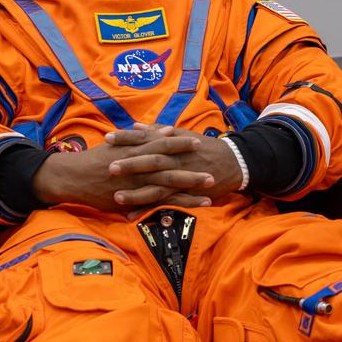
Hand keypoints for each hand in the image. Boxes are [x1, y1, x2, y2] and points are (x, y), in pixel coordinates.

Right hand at [29, 125, 230, 212]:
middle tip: (214, 168)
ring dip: (189, 189)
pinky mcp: (131, 199)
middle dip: (192, 168)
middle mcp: (136, 166)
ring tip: (210, 191)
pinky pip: (155, 204)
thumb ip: (135, 138)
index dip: (180, 143)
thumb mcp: (115, 144)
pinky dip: (173, 206)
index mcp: (133, 150)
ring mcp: (134, 184)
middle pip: (169, 166)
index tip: (198, 141)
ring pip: (167, 187)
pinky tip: (188, 209)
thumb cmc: (94, 159)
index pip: (161, 144)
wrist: (73, 176)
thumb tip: (150, 128)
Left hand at [102, 124, 244, 206]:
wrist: (233, 162)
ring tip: (116, 197)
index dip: (126, 138)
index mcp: (171, 143)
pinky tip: (132, 216)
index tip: (107, 137)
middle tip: (109, 167)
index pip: (145, 138)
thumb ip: (157, 131)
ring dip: (136, 193)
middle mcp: (175, 160)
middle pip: (150, 161)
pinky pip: (166, 203)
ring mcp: (181, 178)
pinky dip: (149, 210)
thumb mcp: (182, 134)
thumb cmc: (204, 147)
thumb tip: (136, 126)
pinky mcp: (186, 193)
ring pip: (156, 186)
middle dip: (130, 165)